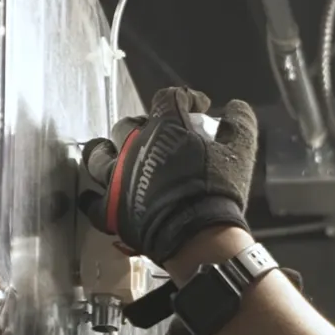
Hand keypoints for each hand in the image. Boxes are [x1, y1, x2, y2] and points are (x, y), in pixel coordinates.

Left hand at [76, 87, 257, 263]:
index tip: (199, 108)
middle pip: (127, 125)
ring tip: (112, 154)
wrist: (199, 236)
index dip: (186, 98)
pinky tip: (95, 197)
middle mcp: (133, 147)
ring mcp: (118, 178)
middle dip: (143, 125)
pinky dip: (93, 199)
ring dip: (105, 151)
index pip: (169, 98)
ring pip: (98, 156)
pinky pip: (93, 202)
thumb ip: (239, 122)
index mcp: (164, 127)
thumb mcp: (241, 150)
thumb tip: (235, 107)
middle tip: (156, 136)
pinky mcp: (112, 209)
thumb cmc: (218, 190)